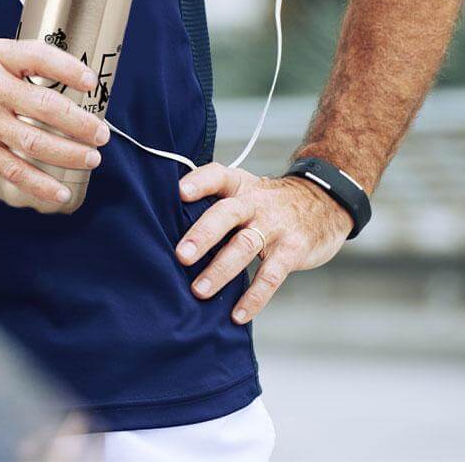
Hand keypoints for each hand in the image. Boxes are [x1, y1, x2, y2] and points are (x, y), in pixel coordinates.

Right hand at [0, 38, 109, 205]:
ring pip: (34, 141)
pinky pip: (14, 169)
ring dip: (68, 154)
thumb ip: (19, 64)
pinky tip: (59, 191)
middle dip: (79, 123)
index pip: (38, 57)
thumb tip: (66, 80)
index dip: (69, 70)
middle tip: (101, 134)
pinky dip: (40, 183)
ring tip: (90, 159)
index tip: (90, 84)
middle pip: (44, 106)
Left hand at [175, 162, 353, 323]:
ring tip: (199, 290)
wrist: (324, 201)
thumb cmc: (268, 201)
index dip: (198, 182)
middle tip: (180, 256)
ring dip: (221, 270)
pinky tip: (237, 315)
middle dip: (203, 235)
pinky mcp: (292, 250)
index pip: (216, 176)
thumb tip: (167, 224)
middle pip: (226, 214)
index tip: (178, 192)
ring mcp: (274, 226)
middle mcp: (254, 202)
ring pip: (245, 246)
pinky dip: (254, 297)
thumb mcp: (244, 188)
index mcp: (238, 184)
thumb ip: (213, 201)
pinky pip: (271, 276)